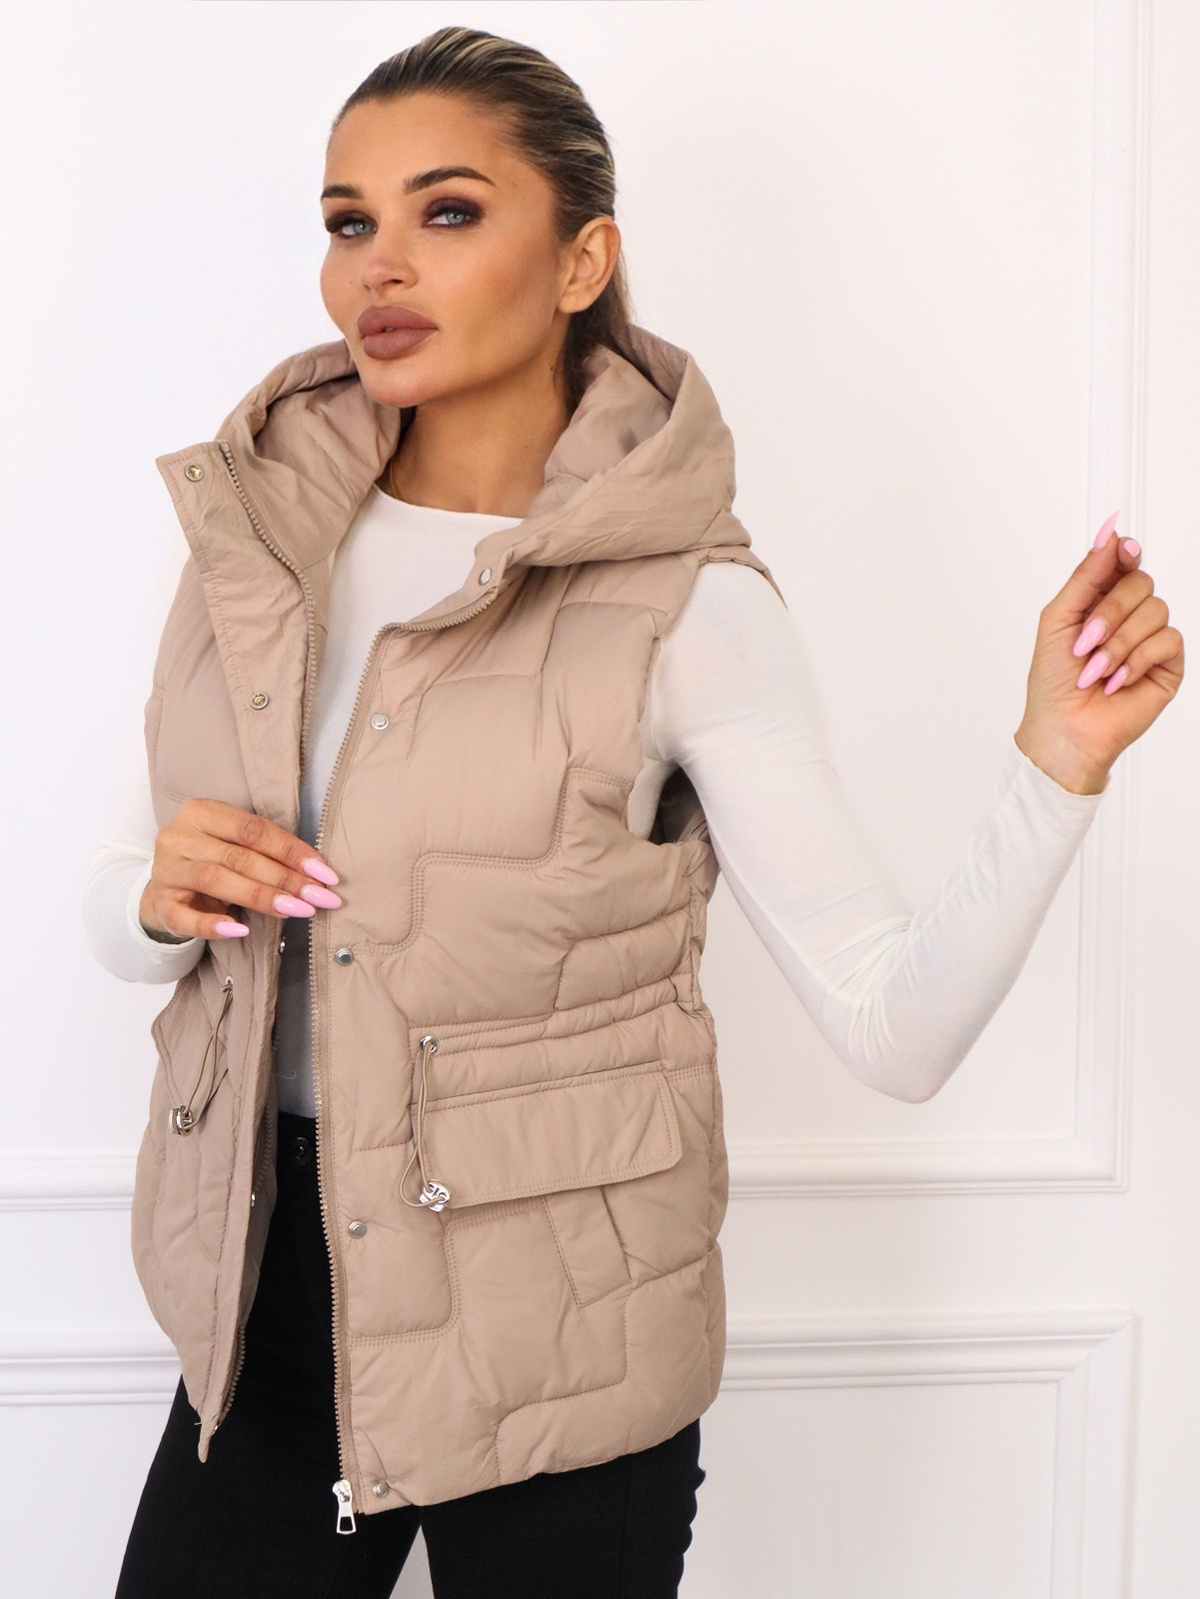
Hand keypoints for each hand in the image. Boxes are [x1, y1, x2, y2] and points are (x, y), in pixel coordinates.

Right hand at [139, 799, 341, 941]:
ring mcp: (166, 870)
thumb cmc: (212, 861)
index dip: (292, 851)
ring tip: (296, 910)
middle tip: (319, 897)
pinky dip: (213, 925)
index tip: (325, 874)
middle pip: (239, 856)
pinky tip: (240, 931)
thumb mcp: (233, 845)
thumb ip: (266, 850)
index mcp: (201, 812)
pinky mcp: (159, 903)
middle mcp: (179, 836)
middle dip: (285, 878)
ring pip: (216, 880)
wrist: (167, 888)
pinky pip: (185, 917)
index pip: (253, 829)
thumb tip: (318, 872)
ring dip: (261, 897)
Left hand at [1015, 515, 1184, 793]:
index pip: (1124, 562)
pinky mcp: (1167, 664)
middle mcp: (1129, 614)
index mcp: (1100, 599)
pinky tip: (1117, 681)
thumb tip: (1110, 533)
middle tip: (1084, 643)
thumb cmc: (1054, 681)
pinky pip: (1168, 639)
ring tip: (1096, 671)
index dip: (1126, 553)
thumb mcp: (1059, 619)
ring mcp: (1150, 638)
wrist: (1064, 728)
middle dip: (1109, 612)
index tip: (1123, 550)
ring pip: (1155, 610)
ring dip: (1118, 642)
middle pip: (1141, 582)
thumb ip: (1086, 576)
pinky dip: (1136, 660)